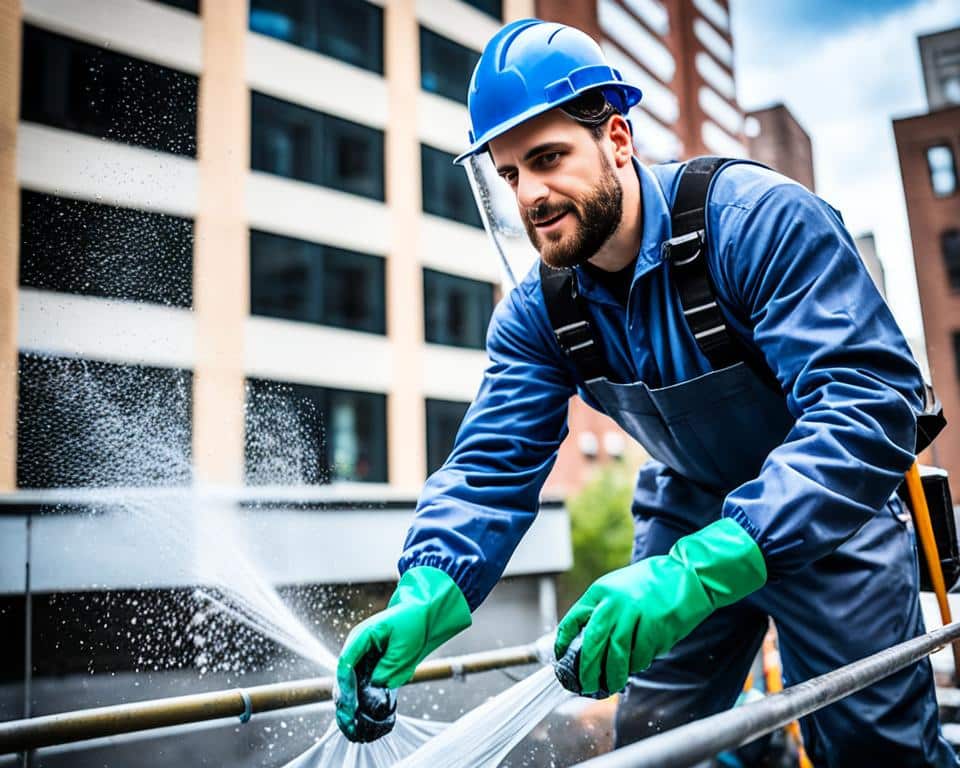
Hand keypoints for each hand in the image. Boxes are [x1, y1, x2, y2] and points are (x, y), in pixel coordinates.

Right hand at [335, 566, 471, 741]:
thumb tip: (377, 685)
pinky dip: (359, 700)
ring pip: (349, 684)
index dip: (346, 685)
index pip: (345, 663)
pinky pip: (360, 686)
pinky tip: (360, 716)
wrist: (423, 615)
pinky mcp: (370, 667)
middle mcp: (357, 648)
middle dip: (345, 700)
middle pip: (343, 677)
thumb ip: (389, 666)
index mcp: (361, 637)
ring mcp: (362, 658)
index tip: (351, 704)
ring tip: (352, 724)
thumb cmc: (413, 623)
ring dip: (350, 703)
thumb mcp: (404, 645)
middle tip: (350, 720)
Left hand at [554, 518, 765, 695]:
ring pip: (617, 655)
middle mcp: (615, 603)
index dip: (565, 640)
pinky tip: (635, 667)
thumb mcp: (619, 585)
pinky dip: (636, 665)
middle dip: (587, 668)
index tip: (562, 655)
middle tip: (586, 683)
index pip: (574, 618)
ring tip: (610, 685)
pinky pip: (640, 655)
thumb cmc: (652, 581)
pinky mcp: (655, 629)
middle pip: (594, 643)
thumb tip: (586, 638)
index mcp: (602, 590)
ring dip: (612, 674)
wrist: (688, 574)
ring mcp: (636, 616)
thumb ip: (603, 607)